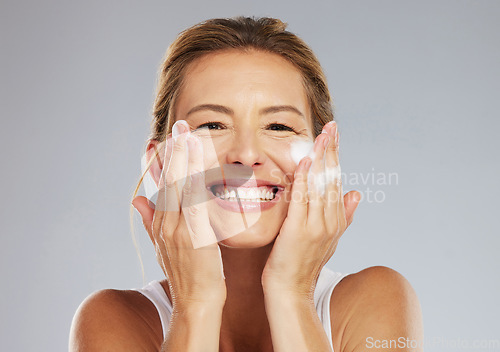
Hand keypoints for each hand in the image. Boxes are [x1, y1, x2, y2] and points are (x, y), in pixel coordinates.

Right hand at [132, 121, 225, 309]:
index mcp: (160, 224)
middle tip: (177, 126)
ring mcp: (177, 228)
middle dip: (172, 151)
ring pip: (179, 186)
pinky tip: (198, 161)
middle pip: (168, 181)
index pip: (158, 187)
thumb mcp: (162, 246)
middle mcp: (165, 223)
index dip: (156, 163)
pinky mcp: (194, 234)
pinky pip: (194, 200)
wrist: (197, 301)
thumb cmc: (187, 274)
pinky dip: (195, 178)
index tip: (155, 142)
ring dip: (183, 157)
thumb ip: (150, 221)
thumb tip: (137, 199)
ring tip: (187, 133)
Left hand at [262, 121, 359, 298]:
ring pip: (320, 186)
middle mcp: (329, 221)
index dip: (335, 156)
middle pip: (332, 178)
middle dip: (331, 150)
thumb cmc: (303, 263)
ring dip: (319, 159)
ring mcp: (316, 226)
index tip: (334, 135)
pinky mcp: (299, 231)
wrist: (291, 290)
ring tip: (321, 136)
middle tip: (331, 125)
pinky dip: (303, 180)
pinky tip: (303, 162)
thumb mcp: (329, 238)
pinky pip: (302, 200)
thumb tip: (356, 193)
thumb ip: (343, 215)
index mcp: (335, 219)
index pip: (337, 180)